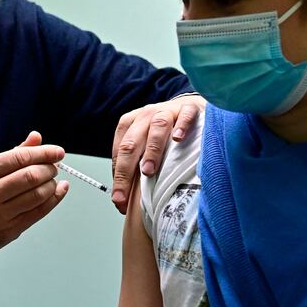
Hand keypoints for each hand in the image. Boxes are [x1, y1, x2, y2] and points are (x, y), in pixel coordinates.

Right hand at [0, 132, 69, 265]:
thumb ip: (12, 154)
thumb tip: (36, 138)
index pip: (19, 157)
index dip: (44, 153)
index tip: (57, 152)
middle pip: (31, 176)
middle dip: (49, 169)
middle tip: (54, 166)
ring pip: (38, 195)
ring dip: (52, 185)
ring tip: (52, 180)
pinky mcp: (9, 231)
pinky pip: (39, 213)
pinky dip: (53, 200)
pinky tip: (58, 191)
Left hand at [111, 95, 203, 213]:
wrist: (189, 107)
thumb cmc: (166, 131)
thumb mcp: (146, 143)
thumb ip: (136, 163)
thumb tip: (127, 196)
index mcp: (131, 124)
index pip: (119, 152)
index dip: (117, 178)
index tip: (119, 199)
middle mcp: (146, 116)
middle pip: (131, 143)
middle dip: (125, 171)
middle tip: (125, 195)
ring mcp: (167, 111)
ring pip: (156, 128)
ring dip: (151, 150)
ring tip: (148, 171)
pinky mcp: (189, 109)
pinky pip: (184, 116)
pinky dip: (181, 126)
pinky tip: (179, 139)